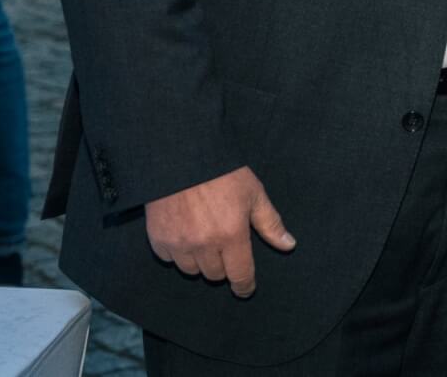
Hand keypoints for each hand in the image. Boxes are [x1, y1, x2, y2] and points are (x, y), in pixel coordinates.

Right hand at [144, 166, 295, 297]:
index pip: (240, 274)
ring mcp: (179, 244)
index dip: (245, 285)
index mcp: (231, 235)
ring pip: (192, 270)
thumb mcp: (254, 194)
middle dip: (223, 264)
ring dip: (200, 260)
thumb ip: (270, 224)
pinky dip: (178, 251)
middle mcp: (204, 245)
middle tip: (225, 242)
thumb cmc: (223, 173)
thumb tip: (289, 245)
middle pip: (215, 274)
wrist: (182, 157)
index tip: (246, 289)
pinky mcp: (158, 239)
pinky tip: (184, 232)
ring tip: (204, 236)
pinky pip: (170, 259)